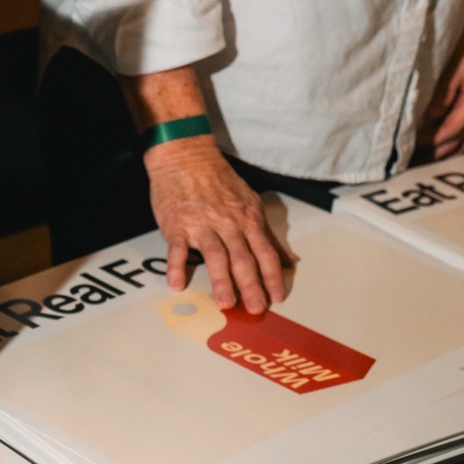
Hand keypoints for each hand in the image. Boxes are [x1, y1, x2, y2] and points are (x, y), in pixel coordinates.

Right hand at [148, 136, 288, 313]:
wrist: (186, 156)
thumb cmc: (217, 179)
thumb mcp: (249, 201)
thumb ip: (266, 233)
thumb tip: (286, 258)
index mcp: (247, 218)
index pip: (264, 251)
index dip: (271, 275)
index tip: (277, 296)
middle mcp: (227, 223)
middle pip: (242, 257)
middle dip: (251, 284)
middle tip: (255, 308)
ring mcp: (201, 224)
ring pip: (215, 254)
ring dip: (220, 280)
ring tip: (225, 303)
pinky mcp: (177, 225)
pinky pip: (178, 249)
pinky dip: (177, 266)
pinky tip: (177, 285)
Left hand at [421, 0, 463, 159]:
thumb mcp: (455, 61)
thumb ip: (440, 91)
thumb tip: (424, 118)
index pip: (448, 134)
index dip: (425, 145)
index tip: (403, 152)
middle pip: (455, 143)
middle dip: (431, 155)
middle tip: (405, 164)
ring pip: (461, 139)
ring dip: (440, 151)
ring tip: (415, 160)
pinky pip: (462, 127)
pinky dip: (447, 138)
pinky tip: (431, 142)